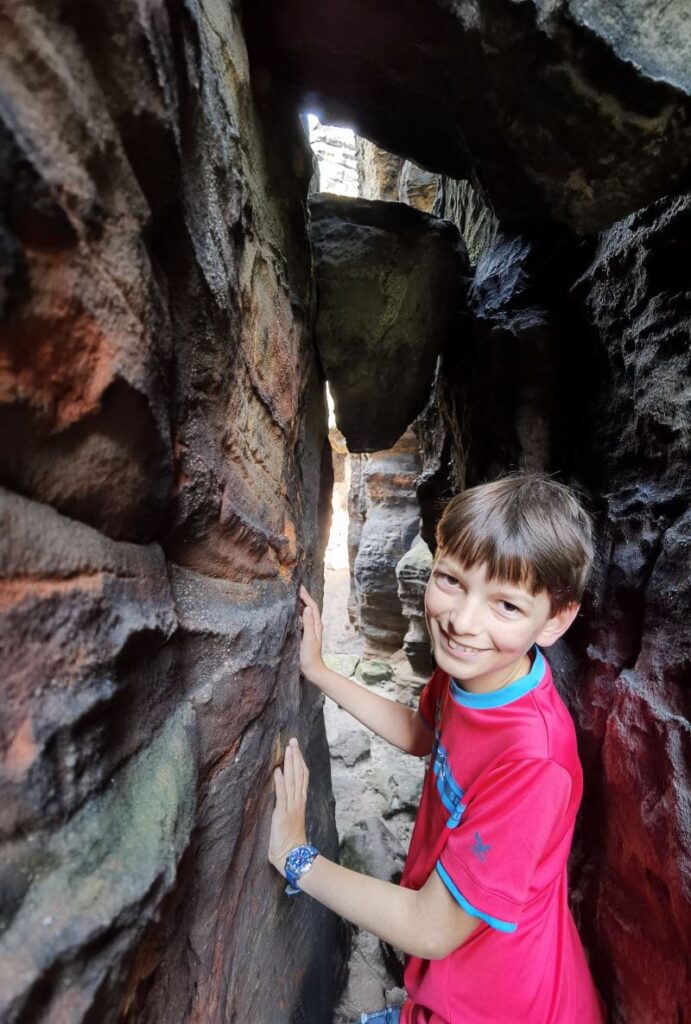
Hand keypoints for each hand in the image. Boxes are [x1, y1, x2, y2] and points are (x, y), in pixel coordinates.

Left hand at [269, 737, 308, 874]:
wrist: (293, 857)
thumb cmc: (289, 843)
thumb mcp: (290, 821)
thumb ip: (287, 809)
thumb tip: (282, 800)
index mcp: (300, 802)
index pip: (303, 777)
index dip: (300, 762)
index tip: (297, 748)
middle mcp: (298, 802)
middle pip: (299, 774)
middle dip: (296, 756)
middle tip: (293, 741)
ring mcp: (291, 807)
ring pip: (293, 780)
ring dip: (290, 763)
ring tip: (288, 749)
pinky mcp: (283, 814)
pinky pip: (282, 795)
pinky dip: (280, 782)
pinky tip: (278, 770)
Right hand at [298, 585, 324, 680]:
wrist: (313, 670)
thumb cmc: (310, 657)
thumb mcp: (308, 639)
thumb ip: (308, 624)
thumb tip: (307, 607)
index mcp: (316, 625)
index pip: (312, 605)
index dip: (305, 595)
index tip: (298, 586)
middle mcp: (314, 625)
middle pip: (310, 607)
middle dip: (303, 596)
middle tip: (294, 587)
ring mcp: (310, 630)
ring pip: (306, 612)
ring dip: (300, 603)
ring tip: (291, 596)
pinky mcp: (305, 634)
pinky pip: (302, 619)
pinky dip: (298, 612)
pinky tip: (291, 612)